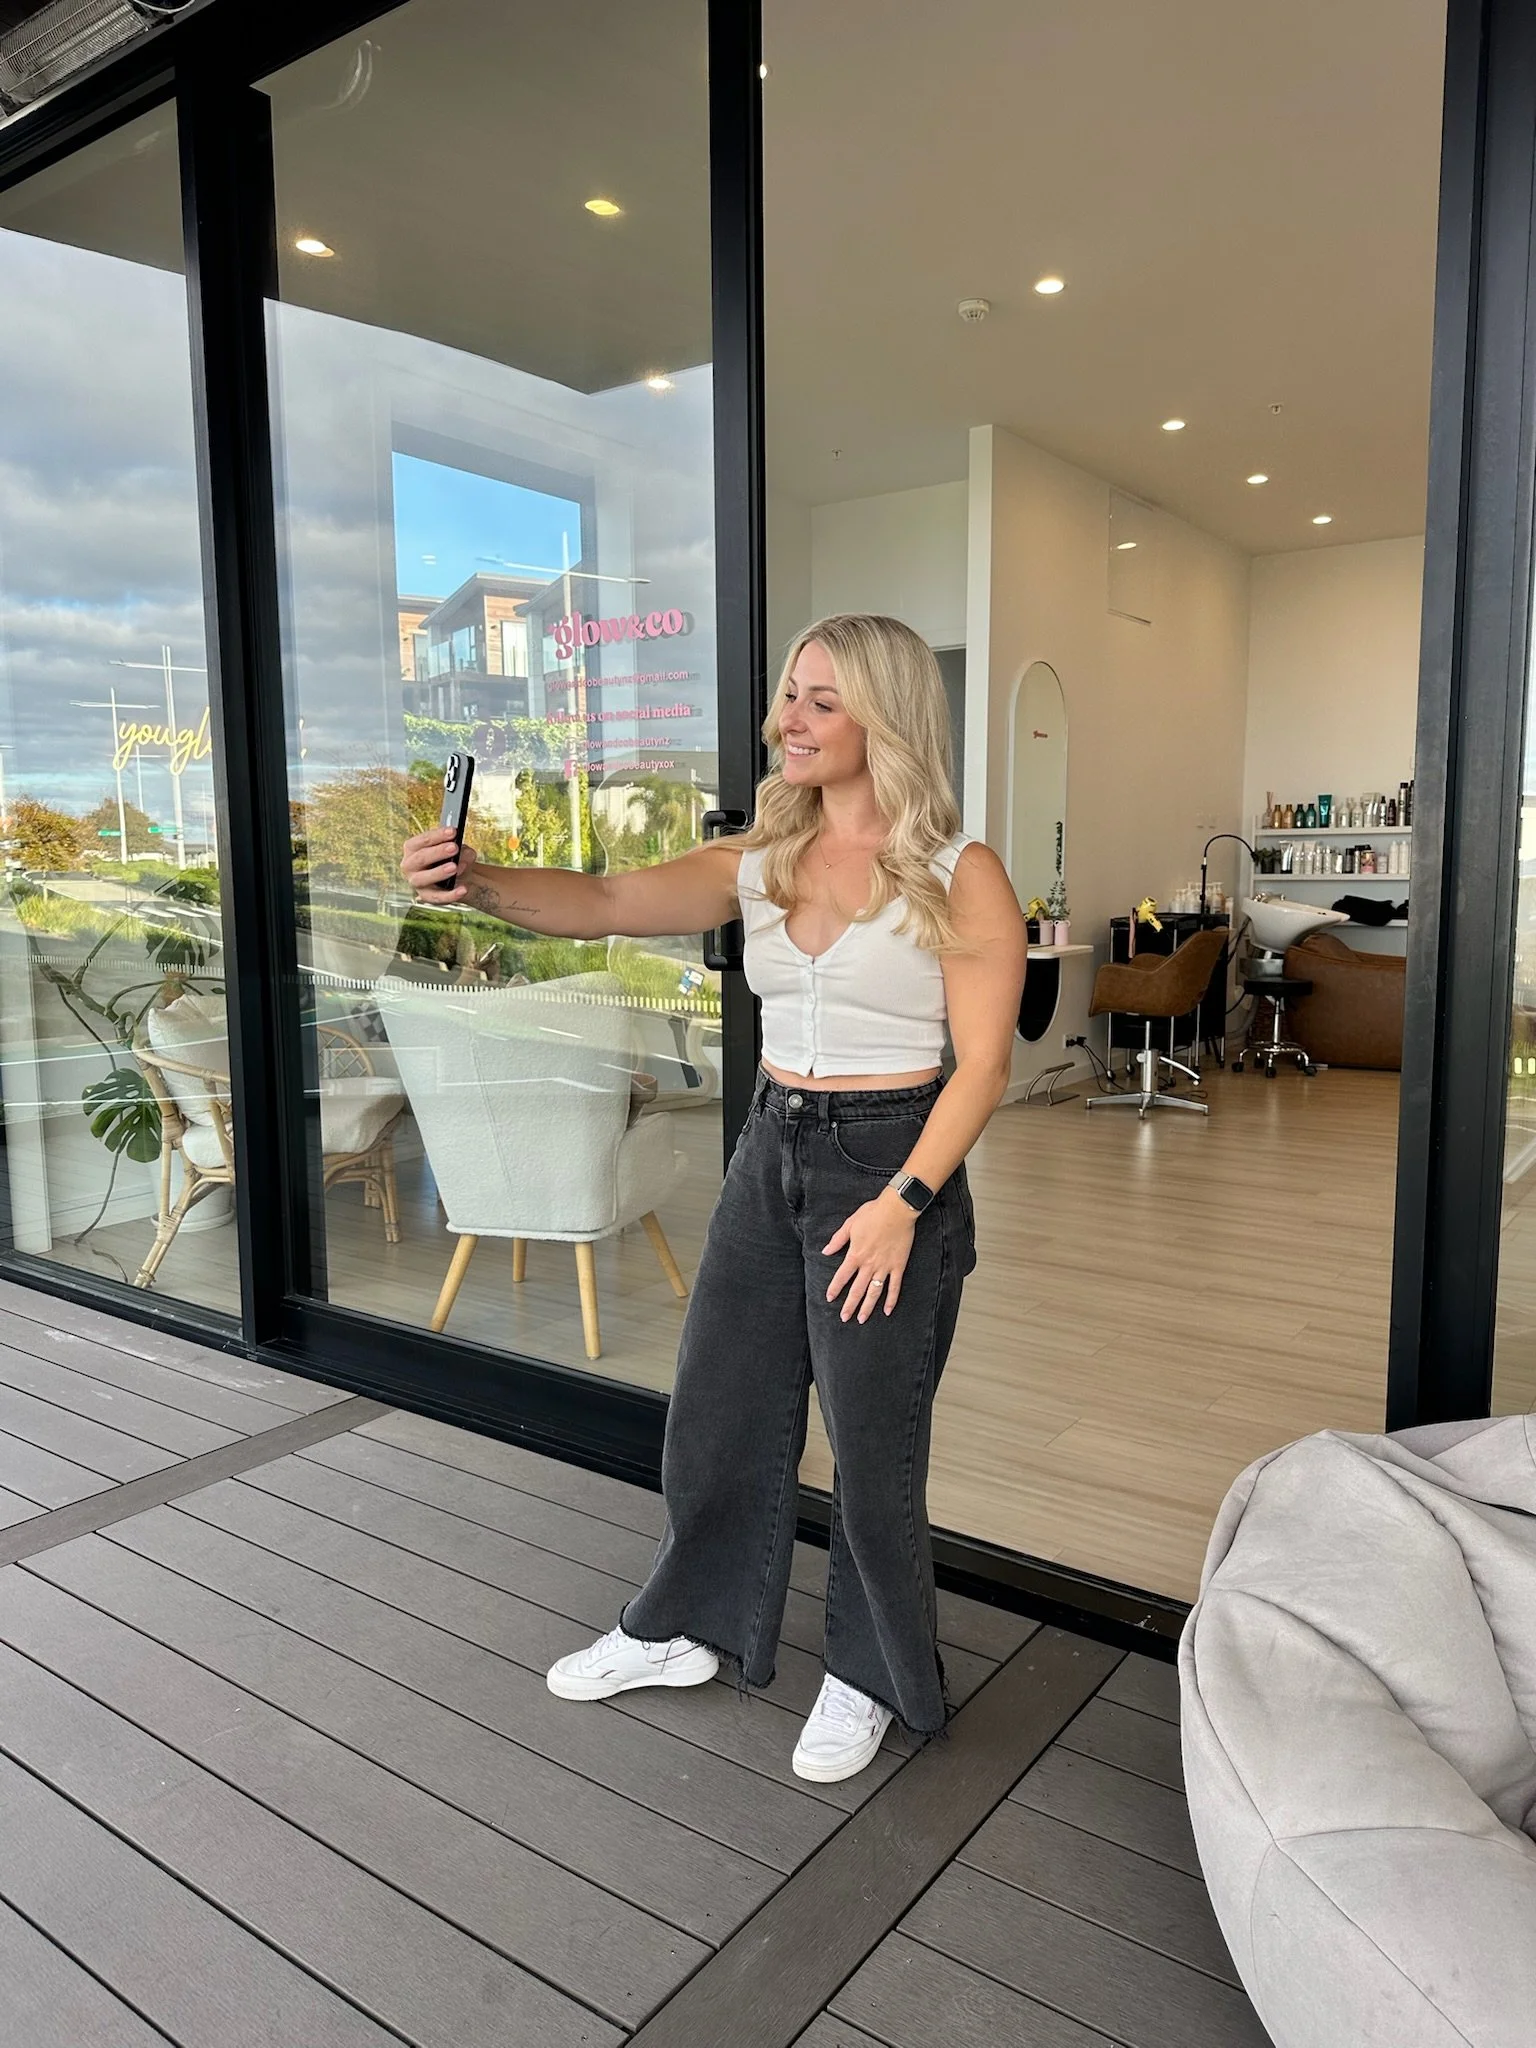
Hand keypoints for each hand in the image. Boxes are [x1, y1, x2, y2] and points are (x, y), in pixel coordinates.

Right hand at [401, 826, 476, 903]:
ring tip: (455, 867)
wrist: (457, 878)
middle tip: (454, 847)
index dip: (437, 835)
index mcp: (412, 848)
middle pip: (420, 858)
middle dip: (438, 852)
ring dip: (439, 872)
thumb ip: (463, 851)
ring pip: (423, 878)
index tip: (453, 831)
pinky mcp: (426, 897)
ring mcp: (416, 882)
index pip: (422, 840)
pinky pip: (437, 897)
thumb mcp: (459, 851)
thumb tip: (465, 855)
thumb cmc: (451, 858)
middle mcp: (410, 865)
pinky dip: (451, 894)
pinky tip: (463, 889)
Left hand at [823, 1188, 915, 1321]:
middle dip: (850, 1305)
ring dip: (868, 1307)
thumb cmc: (872, 1213)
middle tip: (844, 1318)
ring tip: (862, 1319)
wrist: (897, 1209)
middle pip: (857, 1289)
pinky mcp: (898, 1266)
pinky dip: (891, 1299)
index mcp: (856, 1254)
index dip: (835, 1288)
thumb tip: (825, 1251)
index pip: (842, 1276)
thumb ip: (838, 1240)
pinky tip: (887, 1311)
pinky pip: (895, 1286)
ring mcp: (885, 1267)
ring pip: (874, 1292)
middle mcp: (869, 1264)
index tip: (829, 1298)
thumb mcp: (850, 1224)